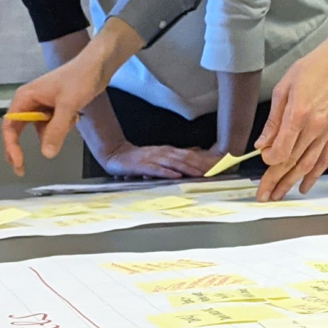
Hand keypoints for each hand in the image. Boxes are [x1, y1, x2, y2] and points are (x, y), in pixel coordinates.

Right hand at [3, 18, 142, 175]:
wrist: (98, 65)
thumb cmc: (80, 77)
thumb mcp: (68, 105)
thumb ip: (56, 129)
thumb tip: (46, 153)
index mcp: (25, 97)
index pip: (10, 126)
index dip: (11, 146)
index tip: (19, 162)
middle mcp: (30, 101)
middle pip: (18, 130)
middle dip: (20, 148)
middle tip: (21, 169)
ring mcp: (42, 105)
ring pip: (40, 130)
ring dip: (54, 132)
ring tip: (71, 117)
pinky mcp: (55, 108)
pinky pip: (53, 125)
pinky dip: (62, 126)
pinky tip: (75, 115)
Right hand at [101, 142, 220, 178]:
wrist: (116, 155)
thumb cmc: (137, 158)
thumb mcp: (157, 157)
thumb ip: (172, 159)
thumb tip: (191, 156)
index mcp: (166, 151)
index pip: (187, 155)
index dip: (200, 160)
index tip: (212, 166)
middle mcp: (162, 153)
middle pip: (183, 158)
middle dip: (197, 165)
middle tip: (210, 172)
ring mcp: (152, 158)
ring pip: (173, 163)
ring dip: (186, 168)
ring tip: (198, 174)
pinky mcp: (142, 165)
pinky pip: (157, 169)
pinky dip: (167, 172)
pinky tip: (176, 176)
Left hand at [254, 29, 327, 201]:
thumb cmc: (312, 68)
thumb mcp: (284, 87)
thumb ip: (273, 119)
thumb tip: (263, 144)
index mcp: (298, 114)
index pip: (282, 149)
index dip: (270, 161)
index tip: (262, 162)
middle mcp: (314, 127)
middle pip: (292, 161)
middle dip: (275, 180)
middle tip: (263, 196)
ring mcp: (327, 132)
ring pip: (307, 165)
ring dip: (291, 182)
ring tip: (279, 196)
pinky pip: (324, 159)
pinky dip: (314, 175)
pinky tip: (304, 185)